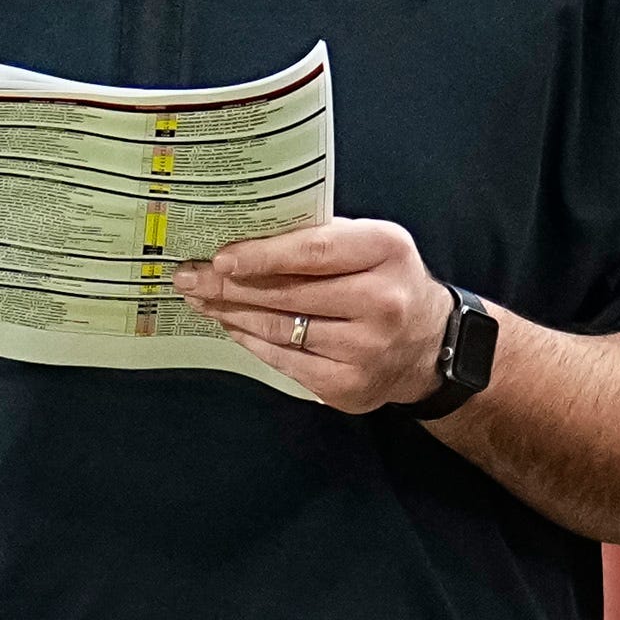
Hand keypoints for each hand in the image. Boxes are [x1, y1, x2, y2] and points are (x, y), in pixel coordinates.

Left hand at [174, 218, 454, 413]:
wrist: (430, 344)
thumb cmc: (387, 282)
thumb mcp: (370, 245)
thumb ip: (318, 236)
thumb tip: (243, 234)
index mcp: (386, 251)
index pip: (313, 251)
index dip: (261, 255)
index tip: (219, 258)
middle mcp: (383, 302)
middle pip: (287, 293)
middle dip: (228, 286)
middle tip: (189, 277)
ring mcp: (367, 349)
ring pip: (280, 328)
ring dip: (231, 313)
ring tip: (201, 299)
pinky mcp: (349, 386)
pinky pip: (284, 360)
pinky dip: (252, 341)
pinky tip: (232, 326)